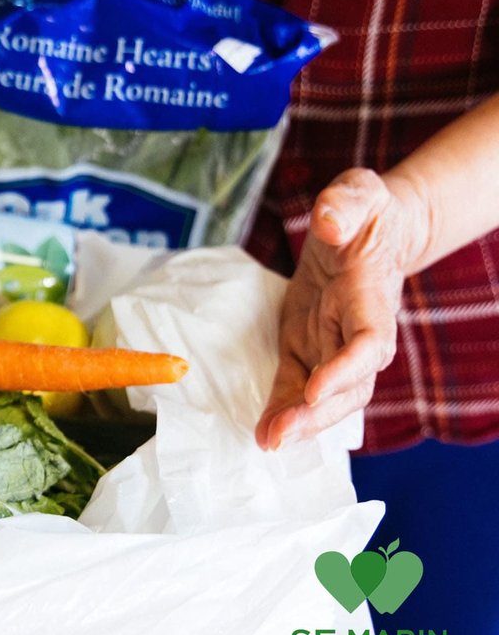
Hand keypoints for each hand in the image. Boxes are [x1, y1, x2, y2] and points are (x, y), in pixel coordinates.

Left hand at [256, 169, 427, 449]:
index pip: (369, 344)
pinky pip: (294, 386)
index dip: (346, 370)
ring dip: (297, 422)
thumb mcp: (359, 193)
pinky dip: (279, 410)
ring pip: (323, 397)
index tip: (316, 390)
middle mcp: (356, 333)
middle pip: (349, 386)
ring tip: (268, 441)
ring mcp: (332, 346)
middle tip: (282, 434)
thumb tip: (328, 221)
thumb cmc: (363, 211)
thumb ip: (345, 204)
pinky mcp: (306, 349)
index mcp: (371, 299)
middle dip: (317, 414)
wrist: (364, 231)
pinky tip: (262, 433)